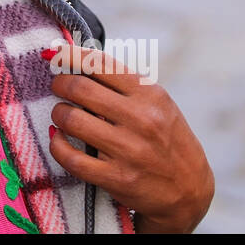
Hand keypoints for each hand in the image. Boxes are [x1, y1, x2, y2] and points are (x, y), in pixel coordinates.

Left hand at [44, 43, 212, 232]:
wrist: (190, 191)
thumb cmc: (168, 140)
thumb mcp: (158, 104)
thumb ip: (124, 84)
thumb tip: (79, 60)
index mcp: (150, 95)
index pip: (100, 63)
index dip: (70, 55)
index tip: (55, 54)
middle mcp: (140, 119)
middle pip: (78, 88)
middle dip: (59, 83)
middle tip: (57, 86)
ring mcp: (128, 150)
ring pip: (70, 119)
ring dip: (58, 113)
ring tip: (62, 114)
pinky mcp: (117, 178)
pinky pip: (70, 157)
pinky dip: (57, 145)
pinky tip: (59, 139)